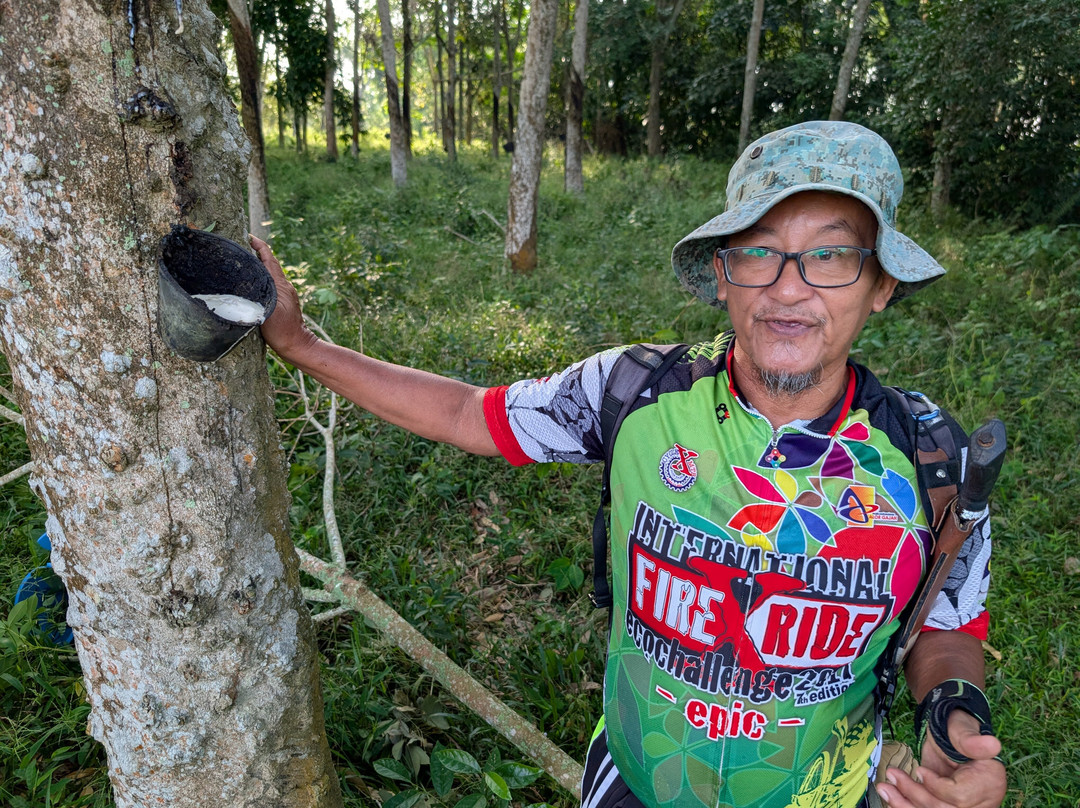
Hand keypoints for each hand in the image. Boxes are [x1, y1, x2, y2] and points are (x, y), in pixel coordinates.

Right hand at [249, 235, 318, 362]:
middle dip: (255, 252)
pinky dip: (260, 279)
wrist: (297, 345)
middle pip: (269, 263)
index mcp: (280, 283)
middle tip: (238, 246)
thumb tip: (245, 282)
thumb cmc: (281, 330)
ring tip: (241, 262)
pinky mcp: (284, 302)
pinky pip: (270, 284)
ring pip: (269, 274)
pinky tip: (250, 284)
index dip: (259, 245)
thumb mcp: (267, 310)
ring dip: (257, 266)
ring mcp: (285, 294)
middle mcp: (284, 285)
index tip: (247, 236)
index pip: (269, 257)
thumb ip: (259, 294)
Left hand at [875, 711, 1005, 807]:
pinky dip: (906, 806)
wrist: (950, 737)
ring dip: (905, 804)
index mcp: (988, 782)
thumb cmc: (956, 730)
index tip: (920, 770)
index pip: (959, 796)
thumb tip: (991, 744)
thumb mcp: (962, 729)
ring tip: (885, 788)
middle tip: (891, 774)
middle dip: (915, 794)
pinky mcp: (947, 806)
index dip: (936, 786)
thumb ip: (971, 740)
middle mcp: (980, 801)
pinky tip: (892, 797)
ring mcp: (964, 807)